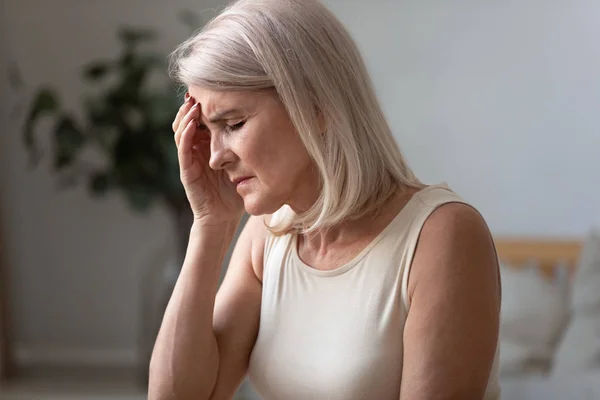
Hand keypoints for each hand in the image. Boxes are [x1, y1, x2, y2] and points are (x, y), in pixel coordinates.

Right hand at [173, 94, 244, 225]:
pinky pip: (183, 149)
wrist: (224, 216)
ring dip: (186, 116)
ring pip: (181, 131)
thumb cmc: (235, 190)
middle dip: (191, 105)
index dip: (204, 105)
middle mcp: (196, 149)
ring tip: (193, 104)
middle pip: (188, 121)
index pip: (202, 119)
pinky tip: (192, 124)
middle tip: (198, 91)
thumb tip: (268, 124)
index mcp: (208, 145)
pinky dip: (186, 135)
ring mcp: (189, 159)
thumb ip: (248, 146)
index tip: (212, 89)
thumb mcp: (244, 162)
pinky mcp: (187, 170)